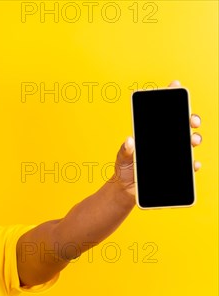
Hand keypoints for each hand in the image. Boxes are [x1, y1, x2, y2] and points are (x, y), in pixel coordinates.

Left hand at [113, 80, 201, 196]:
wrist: (126, 190)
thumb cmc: (123, 170)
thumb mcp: (121, 159)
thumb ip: (125, 151)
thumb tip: (129, 140)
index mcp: (151, 135)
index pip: (162, 114)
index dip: (170, 98)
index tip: (175, 85)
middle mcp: (164, 142)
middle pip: (181, 125)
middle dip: (190, 119)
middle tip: (192, 120)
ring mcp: (171, 155)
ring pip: (188, 143)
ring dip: (194, 139)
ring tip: (193, 140)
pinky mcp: (176, 170)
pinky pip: (189, 165)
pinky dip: (193, 164)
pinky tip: (194, 163)